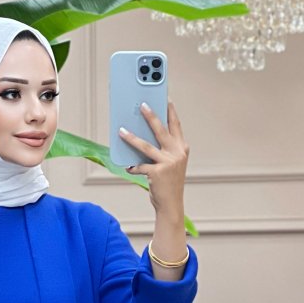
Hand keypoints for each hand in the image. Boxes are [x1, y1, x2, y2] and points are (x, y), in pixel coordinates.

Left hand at [119, 100, 188, 218]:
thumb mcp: (170, 163)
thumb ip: (162, 150)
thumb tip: (143, 136)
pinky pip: (140, 166)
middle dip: (151, 115)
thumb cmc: (168, 183)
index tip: (166, 98)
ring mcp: (168, 162)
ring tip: (122, 130)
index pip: (176, 125)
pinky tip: (127, 166)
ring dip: (132, 138)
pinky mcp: (157, 173)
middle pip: (161, 129)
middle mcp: (177, 153)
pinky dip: (133, 167)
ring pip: (146, 146)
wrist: (171, 204)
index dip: (171, 111)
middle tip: (142, 105)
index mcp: (182, 148)